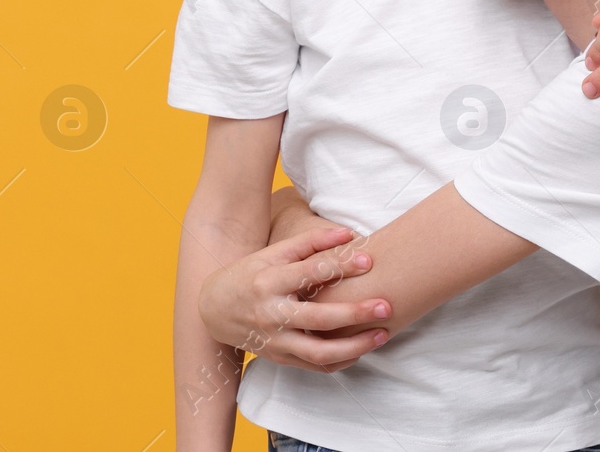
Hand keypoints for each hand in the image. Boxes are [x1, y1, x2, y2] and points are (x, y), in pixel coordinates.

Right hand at [199, 225, 392, 371]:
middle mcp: (272, 315)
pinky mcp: (280, 358)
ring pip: (320, 352)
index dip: (341, 266)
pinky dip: (342, 360)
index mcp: (269, 282)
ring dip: (355, 347)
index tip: (369, 259)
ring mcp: (276, 341)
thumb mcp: (272, 254)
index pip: (310, 273)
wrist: (214, 310)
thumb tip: (348, 233)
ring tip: (382, 334)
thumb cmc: (249, 275)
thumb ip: (310, 242)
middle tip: (386, 306)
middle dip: (355, 314)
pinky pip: (316, 366)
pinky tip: (363, 349)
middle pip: (319, 319)